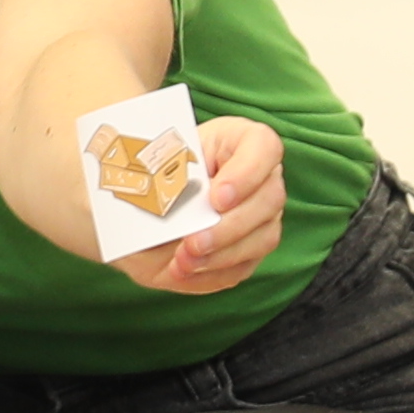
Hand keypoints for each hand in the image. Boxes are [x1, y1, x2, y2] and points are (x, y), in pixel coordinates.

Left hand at [108, 117, 288, 298]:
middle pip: (269, 198)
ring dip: (221, 255)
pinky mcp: (251, 247)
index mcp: (239, 140)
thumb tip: (172, 202)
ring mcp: (262, 214)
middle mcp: (261, 176)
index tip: (216, 197)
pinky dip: (213, 272)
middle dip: (230, 226)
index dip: (246, 174)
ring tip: (183, 260)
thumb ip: (169, 175)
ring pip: (263, 237)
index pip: (264, 147)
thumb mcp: (155, 165)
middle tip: (194, 241)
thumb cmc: (153, 172)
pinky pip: (244, 265)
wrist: (144, 202)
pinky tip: (186, 269)